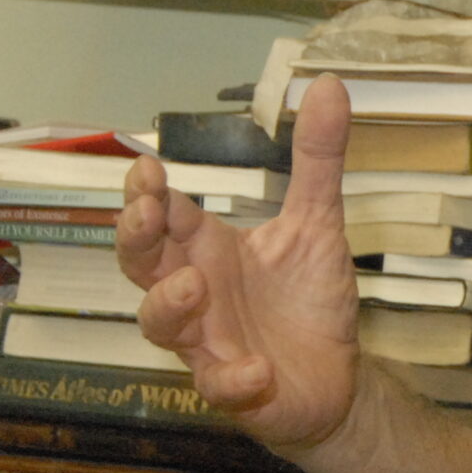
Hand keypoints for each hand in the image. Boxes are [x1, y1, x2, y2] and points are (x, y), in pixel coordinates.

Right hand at [118, 78, 361, 451]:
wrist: (338, 379)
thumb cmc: (308, 299)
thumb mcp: (319, 223)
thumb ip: (317, 159)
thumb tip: (330, 84)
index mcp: (207, 249)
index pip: (162, 215)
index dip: (146, 194)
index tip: (148, 166)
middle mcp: (195, 292)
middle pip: (140, 264)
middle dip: (133, 238)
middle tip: (146, 212)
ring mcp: (208, 342)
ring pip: (160, 327)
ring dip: (169, 305)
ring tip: (194, 283)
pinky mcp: (234, 389)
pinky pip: (220, 386)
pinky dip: (233, 378)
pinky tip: (257, 369)